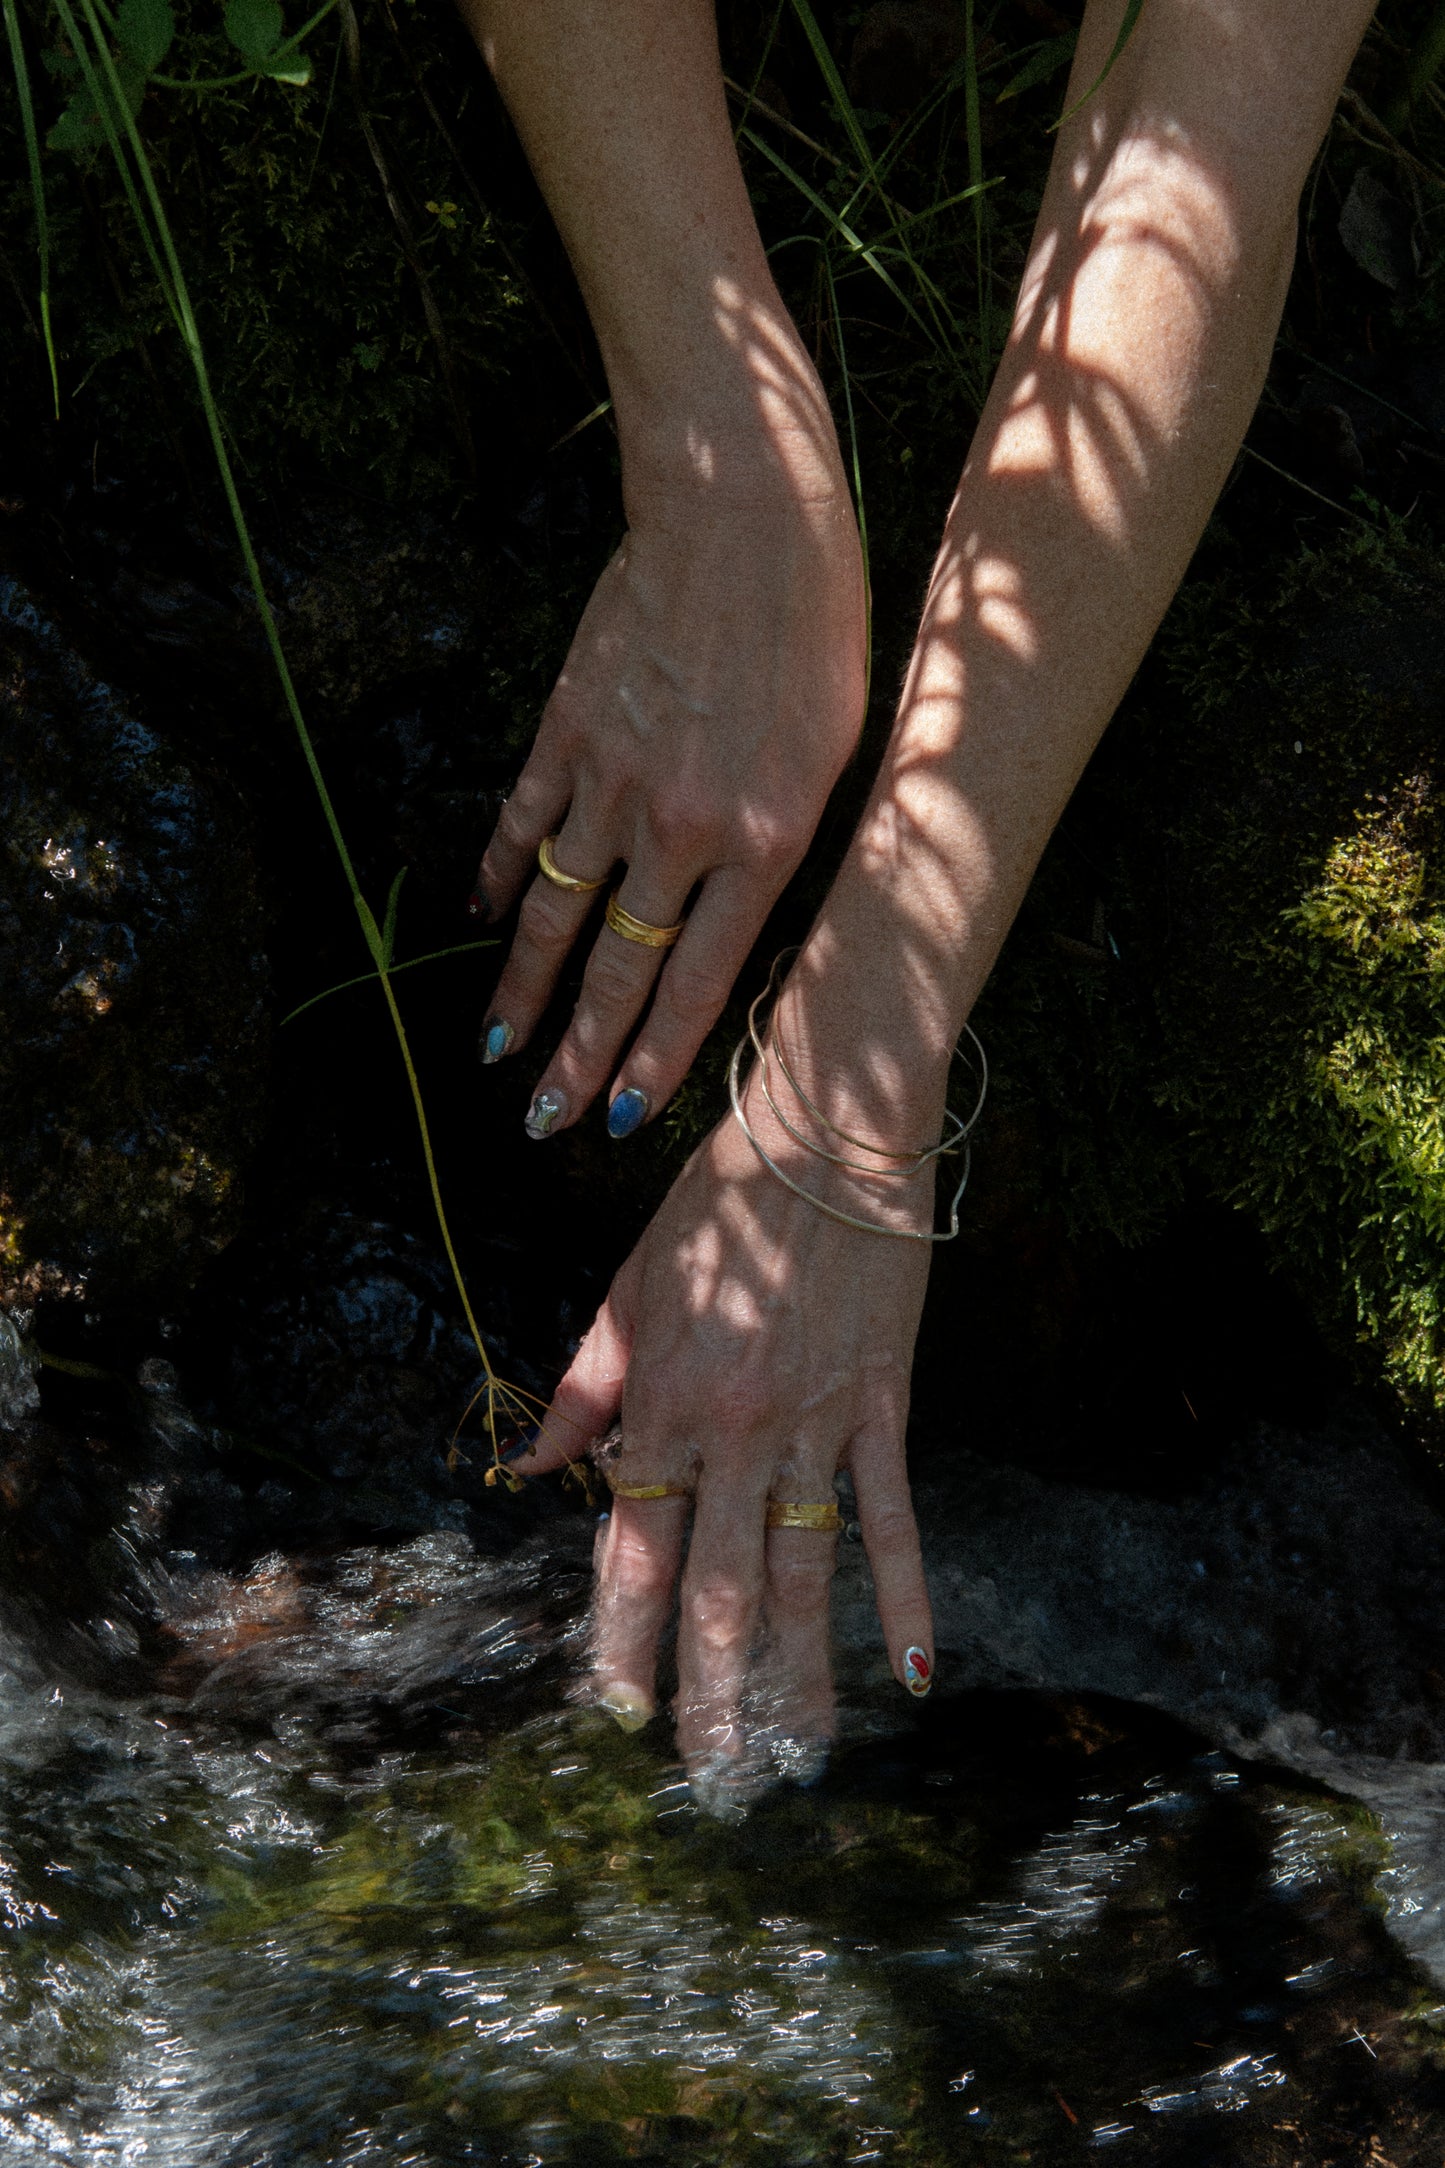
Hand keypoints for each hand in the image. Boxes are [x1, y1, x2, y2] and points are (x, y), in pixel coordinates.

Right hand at [473, 430, 865, 1138]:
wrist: (745, 513)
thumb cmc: (820, 629)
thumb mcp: (840, 753)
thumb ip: (784, 847)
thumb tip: (737, 923)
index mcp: (763, 840)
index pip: (695, 984)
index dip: (653, 1061)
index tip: (617, 1120)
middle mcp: (679, 827)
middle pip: (615, 969)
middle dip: (574, 1056)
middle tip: (537, 1124)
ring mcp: (612, 778)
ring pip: (556, 911)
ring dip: (521, 989)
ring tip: (493, 1050)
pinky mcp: (567, 729)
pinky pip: (523, 824)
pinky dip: (500, 877)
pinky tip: (480, 922)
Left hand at [521, 1070, 936, 1808]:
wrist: (826, 1131)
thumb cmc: (717, 1205)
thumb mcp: (629, 1286)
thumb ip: (584, 1388)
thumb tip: (528, 1469)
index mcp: (657, 1403)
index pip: (629, 1550)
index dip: (622, 1640)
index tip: (617, 1711)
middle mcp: (729, 1430)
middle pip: (713, 1588)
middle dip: (709, 1692)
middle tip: (712, 1774)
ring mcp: (811, 1425)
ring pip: (801, 1574)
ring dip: (798, 1674)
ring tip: (797, 1755)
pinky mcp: (881, 1406)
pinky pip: (891, 1517)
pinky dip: (905, 1594)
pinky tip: (915, 1671)